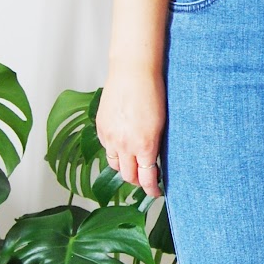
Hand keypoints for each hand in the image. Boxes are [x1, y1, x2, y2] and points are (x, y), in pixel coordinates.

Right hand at [96, 67, 166, 199]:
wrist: (133, 71)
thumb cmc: (152, 92)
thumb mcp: (162, 124)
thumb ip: (155, 145)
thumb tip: (154, 161)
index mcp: (145, 145)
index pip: (147, 178)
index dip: (152, 189)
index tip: (156, 192)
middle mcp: (125, 145)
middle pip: (128, 177)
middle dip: (138, 181)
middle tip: (146, 179)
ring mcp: (110, 137)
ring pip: (115, 165)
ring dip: (124, 168)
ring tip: (133, 163)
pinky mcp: (101, 128)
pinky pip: (107, 148)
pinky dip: (115, 151)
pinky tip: (123, 144)